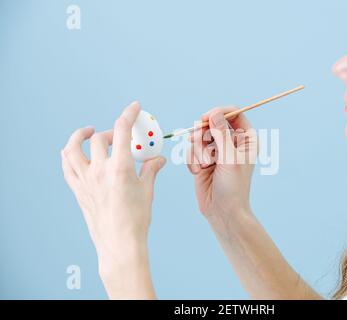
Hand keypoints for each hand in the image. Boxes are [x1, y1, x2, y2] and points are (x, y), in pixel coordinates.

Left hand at [61, 101, 165, 297]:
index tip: (134, 107)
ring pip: (73, 149)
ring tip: (88, 133)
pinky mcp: (78, 191)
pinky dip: (69, 155)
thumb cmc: (136, 219)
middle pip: (98, 138)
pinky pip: (67, 167)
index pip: (121, 131)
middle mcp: (99, 170)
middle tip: (119, 137)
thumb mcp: (147, 190)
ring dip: (79, 136)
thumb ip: (150, 169)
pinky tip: (74, 153)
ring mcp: (85, 180)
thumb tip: (158, 159)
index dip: (128, 114)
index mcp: (119, 168)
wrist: (119, 243)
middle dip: (110, 132)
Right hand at [187, 107, 257, 219]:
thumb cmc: (233, 187)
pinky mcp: (203, 160)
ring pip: (199, 136)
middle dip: (203, 133)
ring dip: (197, 151)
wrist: (222, 212)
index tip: (206, 118)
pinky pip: (191, 150)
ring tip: (203, 166)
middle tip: (196, 139)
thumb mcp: (229, 158)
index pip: (234, 114)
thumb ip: (222, 134)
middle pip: (212, 122)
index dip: (219, 113)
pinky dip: (192, 160)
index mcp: (246, 139)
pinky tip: (198, 173)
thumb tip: (214, 114)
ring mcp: (216, 151)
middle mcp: (232, 142)